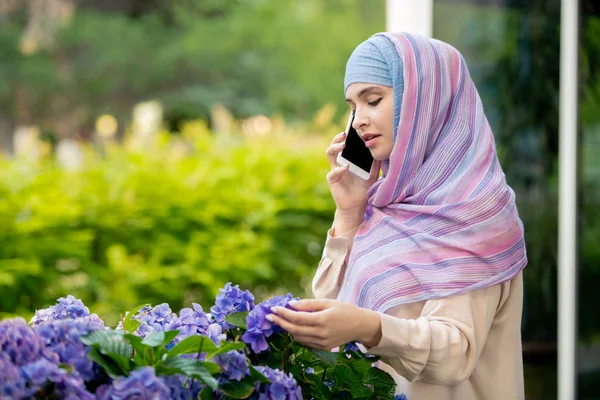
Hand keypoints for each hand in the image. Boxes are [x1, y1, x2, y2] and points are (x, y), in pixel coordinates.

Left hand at [267, 299, 381, 350]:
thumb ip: (308, 304)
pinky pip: (305, 342)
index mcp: (322, 320)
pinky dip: (297, 335)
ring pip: (298, 338)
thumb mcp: (327, 302)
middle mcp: (321, 334)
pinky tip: (294, 328)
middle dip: (280, 323)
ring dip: (287, 329)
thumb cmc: (345, 310)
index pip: (297, 318)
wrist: (361, 326)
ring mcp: (322, 343)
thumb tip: (290, 305)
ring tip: (279, 320)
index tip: (273, 308)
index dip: (283, 314)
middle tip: (269, 316)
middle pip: (294, 330)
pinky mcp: (323, 348)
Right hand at [325, 132, 380, 215]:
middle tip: (345, 134)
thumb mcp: (372, 174)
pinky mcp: (333, 181)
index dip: (344, 136)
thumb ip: (375, 163)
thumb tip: (381, 150)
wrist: (357, 205)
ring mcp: (335, 171)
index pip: (343, 144)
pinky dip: (339, 169)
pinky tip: (346, 167)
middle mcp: (339, 163)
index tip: (351, 129)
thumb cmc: (363, 189)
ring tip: (343, 145)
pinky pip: (333, 173)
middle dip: (337, 138)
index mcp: (347, 160)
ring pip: (329, 154)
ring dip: (334, 147)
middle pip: (333, 146)